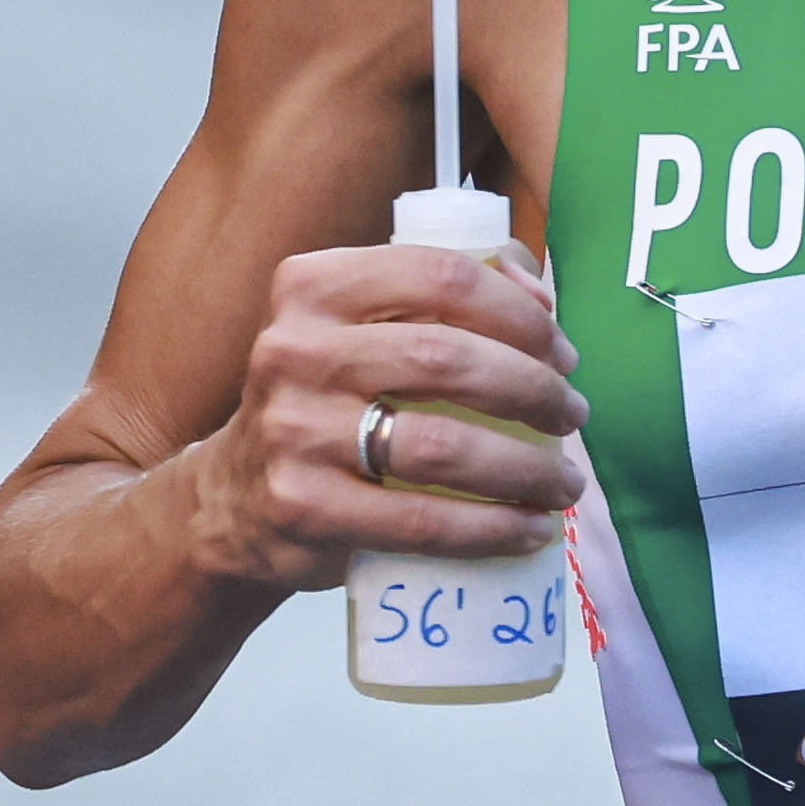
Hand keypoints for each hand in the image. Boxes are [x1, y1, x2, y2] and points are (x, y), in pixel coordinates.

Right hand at [185, 240, 585, 591]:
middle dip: (535, 390)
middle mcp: (293, 350)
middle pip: (448, 359)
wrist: (231, 498)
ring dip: (527, 467)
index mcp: (314, 285)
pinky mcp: (302, 508)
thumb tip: (542, 302)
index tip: (562, 353)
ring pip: (442, 445)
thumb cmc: (330, 398)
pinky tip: (530, 529)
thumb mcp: (363, 326)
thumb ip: (446, 293)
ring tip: (566, 481)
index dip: (521, 314)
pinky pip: (419, 520)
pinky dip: (490, 528)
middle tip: (572, 415)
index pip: (443, 276)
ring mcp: (292, 432)